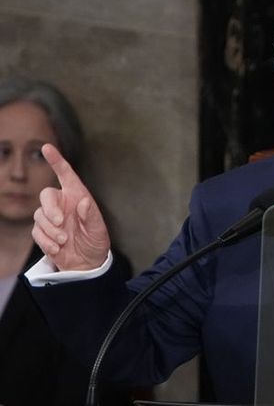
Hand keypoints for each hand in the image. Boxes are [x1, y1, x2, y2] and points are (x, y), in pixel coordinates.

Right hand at [31, 143, 110, 270]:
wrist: (87, 263)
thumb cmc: (96, 242)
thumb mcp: (99, 230)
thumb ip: (91, 215)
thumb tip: (82, 201)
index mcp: (77, 197)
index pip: (65, 175)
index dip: (56, 160)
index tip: (47, 147)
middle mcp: (62, 204)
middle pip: (46, 195)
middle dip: (50, 210)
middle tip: (61, 223)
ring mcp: (51, 218)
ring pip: (39, 215)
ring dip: (51, 230)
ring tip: (64, 241)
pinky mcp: (43, 232)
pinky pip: (37, 232)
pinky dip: (46, 241)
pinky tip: (58, 249)